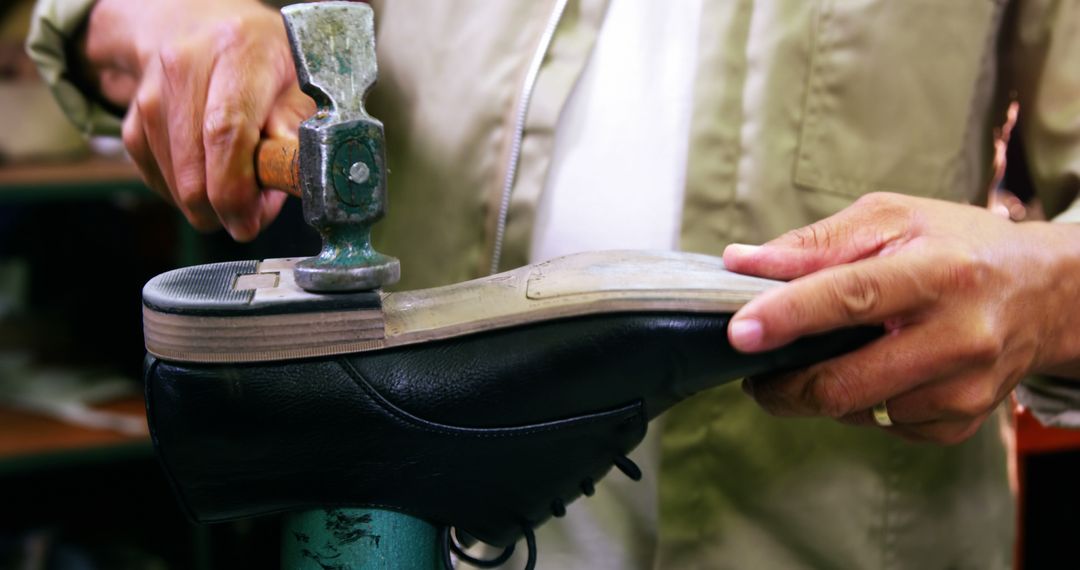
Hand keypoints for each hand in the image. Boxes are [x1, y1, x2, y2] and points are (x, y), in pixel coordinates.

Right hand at [84, 0, 314, 240]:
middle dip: (226, 209)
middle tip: (256, 210)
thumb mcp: (299, 78)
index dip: (236, 189)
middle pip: (195, 169)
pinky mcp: (132, 122)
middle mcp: (184, 66)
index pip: (225, 131)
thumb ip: (299, 125)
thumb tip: (291, 171)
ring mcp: (150, 94)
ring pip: (175, 184)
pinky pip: (159, 182)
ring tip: (243, 181)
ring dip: (211, 204)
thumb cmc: (261, 58)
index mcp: (236, 50)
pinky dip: (189, 194)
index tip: (251, 221)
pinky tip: (214, 174)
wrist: (199, 27)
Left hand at [723, 192, 1079, 443]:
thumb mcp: (891, 219)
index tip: (739, 332)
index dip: (789, 316)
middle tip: (751, 368)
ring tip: (820, 356)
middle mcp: (958, 337)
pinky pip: (879, 425)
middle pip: (845, 381)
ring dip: (817, 391)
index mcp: (939, 273)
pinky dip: (857, 402)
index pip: (852, 297)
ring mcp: (962, 390)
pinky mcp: (959, 423)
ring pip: (855, 411)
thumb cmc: (955, 245)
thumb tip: (741, 262)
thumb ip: (814, 243)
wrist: (1041, 294)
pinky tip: (871, 369)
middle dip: (782, 383)